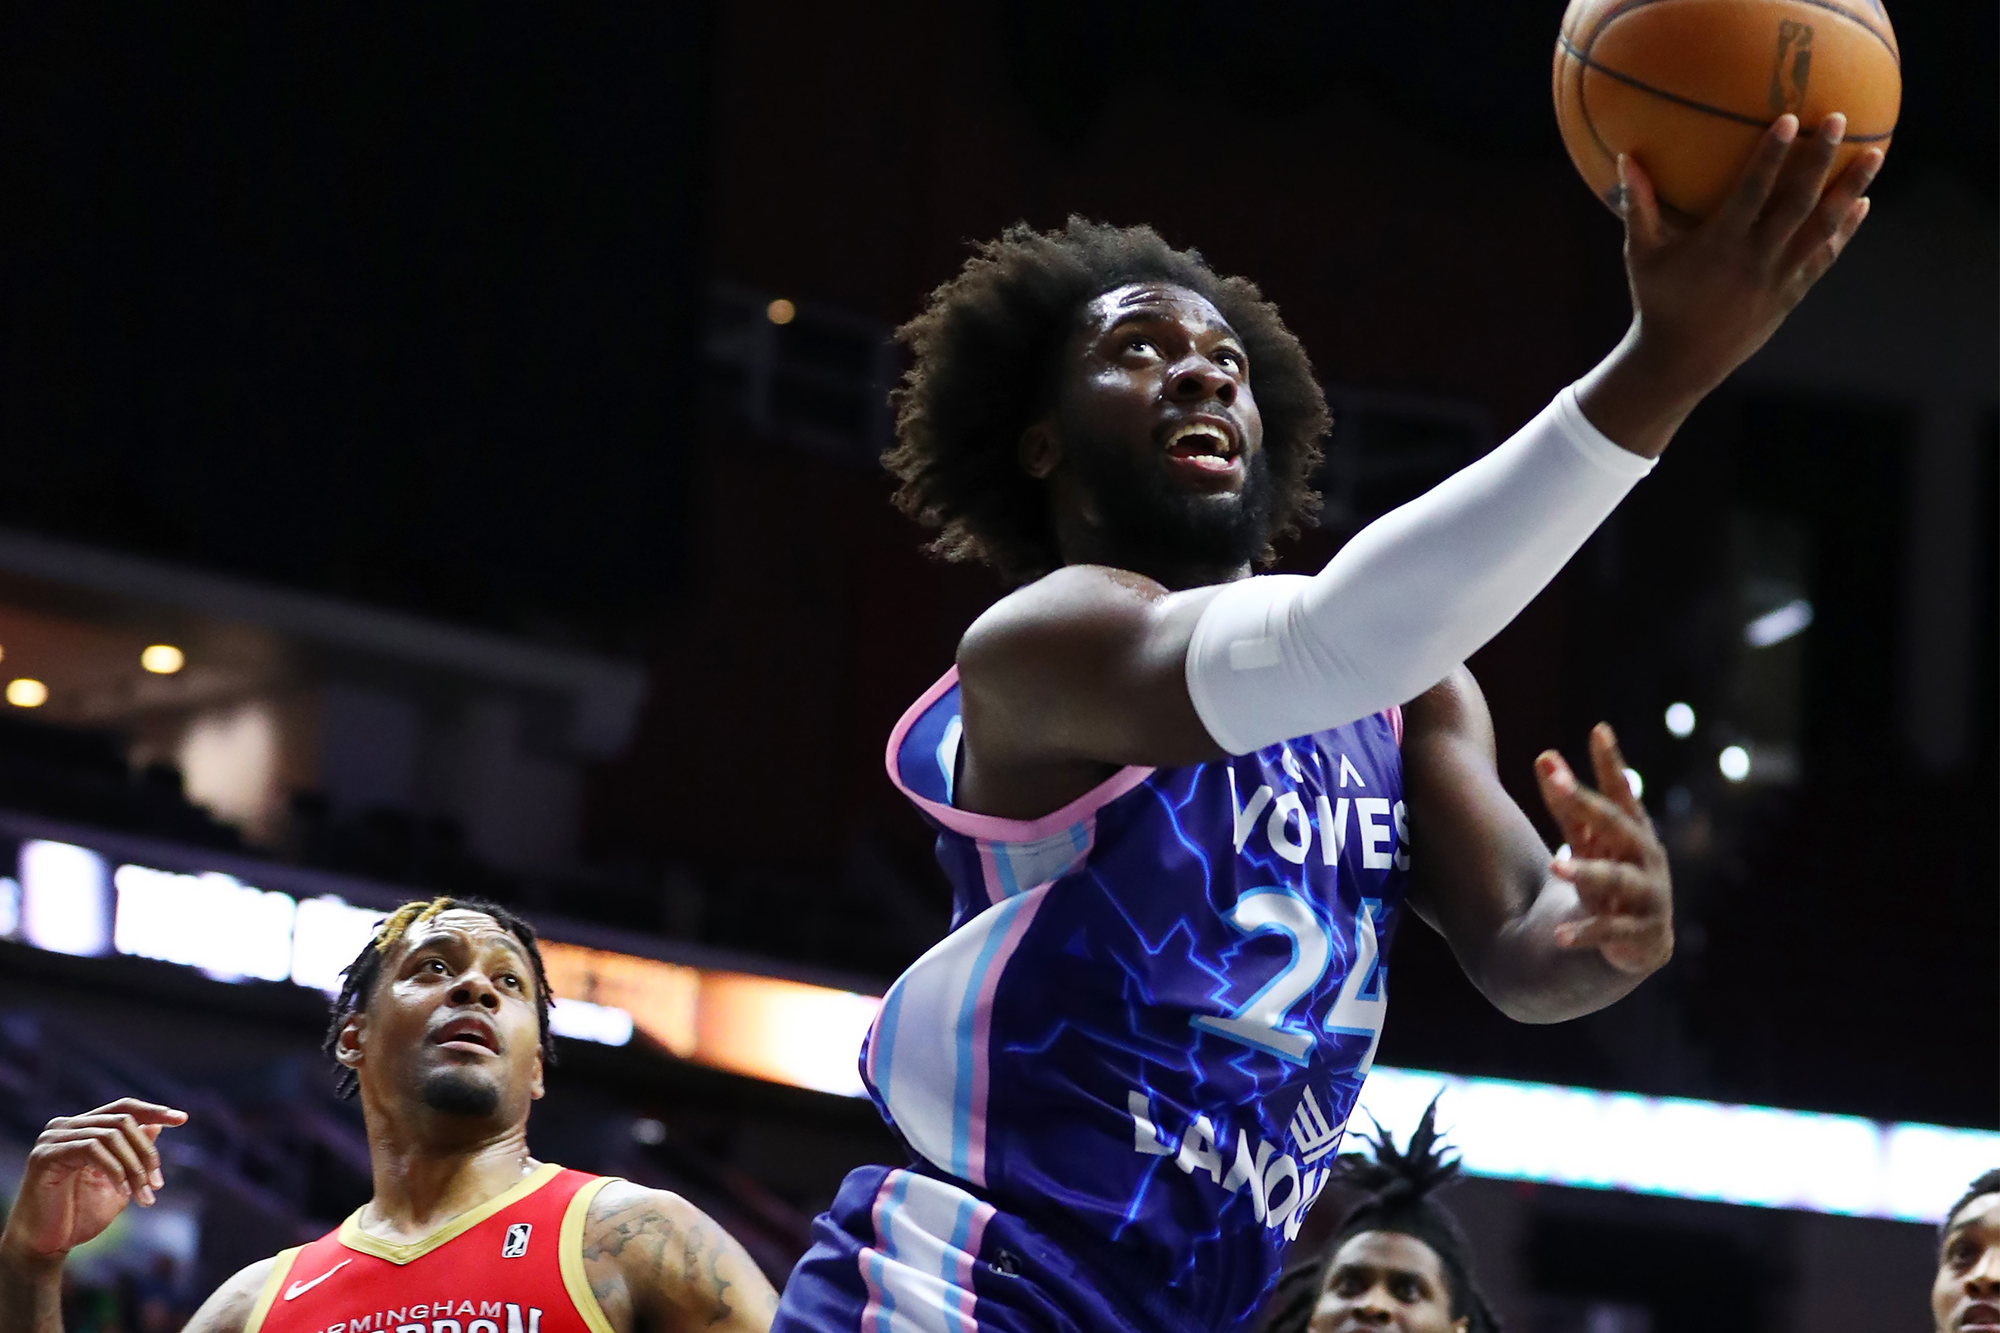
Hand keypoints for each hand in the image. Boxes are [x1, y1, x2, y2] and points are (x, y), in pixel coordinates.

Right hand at [0, 1100, 187, 1263]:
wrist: (44, 1247)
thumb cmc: (79, 1217)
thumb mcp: (118, 1182)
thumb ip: (133, 1155)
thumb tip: (156, 1126)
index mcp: (82, 1129)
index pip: (123, 1108)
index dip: (154, 1111)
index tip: (182, 1119)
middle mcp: (65, 1126)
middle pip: (123, 1121)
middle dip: (147, 1153)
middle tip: (157, 1184)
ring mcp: (53, 1138)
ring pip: (112, 1135)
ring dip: (135, 1167)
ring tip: (143, 1195)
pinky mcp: (45, 1155)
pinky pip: (93, 1149)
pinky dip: (115, 1170)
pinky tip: (123, 1192)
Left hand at [1534, 723, 1671, 975]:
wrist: (1639, 943)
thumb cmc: (1609, 878)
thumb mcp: (1588, 842)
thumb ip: (1567, 805)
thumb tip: (1543, 756)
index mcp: (1633, 831)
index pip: (1620, 792)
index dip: (1611, 764)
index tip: (1598, 730)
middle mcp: (1645, 858)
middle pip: (1617, 826)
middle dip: (1588, 804)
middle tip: (1558, 783)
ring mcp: (1647, 896)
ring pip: (1617, 879)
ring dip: (1586, 872)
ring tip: (1554, 865)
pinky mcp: (1640, 935)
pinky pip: (1611, 932)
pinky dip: (1585, 932)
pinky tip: (1558, 935)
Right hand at [1628, 113, 1878, 394]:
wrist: (1681, 362)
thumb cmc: (1657, 301)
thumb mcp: (1640, 255)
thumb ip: (1638, 206)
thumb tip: (1624, 159)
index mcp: (1720, 245)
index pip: (1752, 192)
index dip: (1771, 156)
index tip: (1789, 119)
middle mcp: (1756, 258)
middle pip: (1798, 202)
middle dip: (1820, 158)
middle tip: (1838, 119)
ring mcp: (1779, 277)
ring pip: (1824, 227)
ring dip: (1851, 189)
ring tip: (1876, 154)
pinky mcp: (1791, 294)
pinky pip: (1825, 257)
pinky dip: (1845, 231)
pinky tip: (1862, 205)